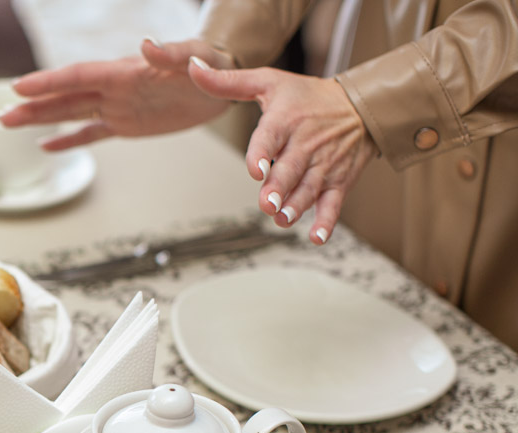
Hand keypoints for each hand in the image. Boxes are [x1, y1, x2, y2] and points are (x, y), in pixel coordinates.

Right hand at [0, 39, 234, 148]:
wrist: (226, 80)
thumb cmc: (214, 63)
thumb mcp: (197, 58)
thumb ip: (170, 54)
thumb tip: (146, 45)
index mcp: (126, 71)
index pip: (79, 76)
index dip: (49, 82)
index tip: (20, 87)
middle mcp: (114, 88)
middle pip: (65, 96)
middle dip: (33, 105)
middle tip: (1, 113)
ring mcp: (117, 106)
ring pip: (70, 113)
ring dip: (40, 119)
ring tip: (9, 123)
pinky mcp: (127, 124)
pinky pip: (92, 133)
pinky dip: (69, 141)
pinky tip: (46, 147)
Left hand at [186, 58, 378, 244]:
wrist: (362, 106)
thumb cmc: (307, 96)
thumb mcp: (268, 81)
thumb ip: (228, 82)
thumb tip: (194, 69)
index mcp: (285, 120)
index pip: (271, 137)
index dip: (262, 153)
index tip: (256, 169)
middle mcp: (306, 144)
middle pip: (291, 169)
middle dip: (279, 188)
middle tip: (267, 203)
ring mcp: (323, 165)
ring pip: (309, 189)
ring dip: (296, 206)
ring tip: (282, 219)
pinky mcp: (339, 182)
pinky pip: (333, 204)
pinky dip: (326, 222)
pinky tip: (315, 237)